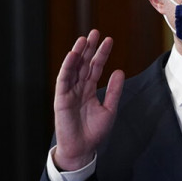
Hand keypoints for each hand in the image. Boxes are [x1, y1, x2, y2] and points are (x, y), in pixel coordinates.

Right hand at [53, 29, 123, 170]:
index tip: (108, 40)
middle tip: (95, 32)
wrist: (83, 148)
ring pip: (73, 68)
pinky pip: (64, 79)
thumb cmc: (95, 131)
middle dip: (89, 48)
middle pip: (84, 64)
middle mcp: (78, 88)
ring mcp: (69, 92)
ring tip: (84, 39)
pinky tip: (74, 55)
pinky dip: (68, 66)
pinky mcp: (61, 98)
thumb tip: (120, 71)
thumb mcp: (109, 108)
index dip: (101, 54)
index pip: (95, 67)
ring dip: (78, 53)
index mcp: (89, 90)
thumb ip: (114, 90)